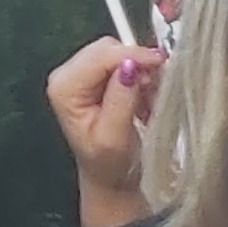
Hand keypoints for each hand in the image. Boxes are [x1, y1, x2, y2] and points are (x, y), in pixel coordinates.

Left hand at [46, 35, 154, 219]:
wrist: (110, 178)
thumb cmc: (111, 165)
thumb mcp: (116, 136)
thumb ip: (121, 99)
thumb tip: (131, 66)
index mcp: (65, 87)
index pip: (100, 56)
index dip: (133, 55)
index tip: (162, 63)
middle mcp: (67, 75)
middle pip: (108, 49)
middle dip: (137, 64)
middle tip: (156, 90)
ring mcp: (80, 73)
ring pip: (118, 52)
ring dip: (140, 72)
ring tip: (149, 100)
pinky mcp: (95, 76)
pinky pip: (122, 61)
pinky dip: (139, 76)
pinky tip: (144, 97)